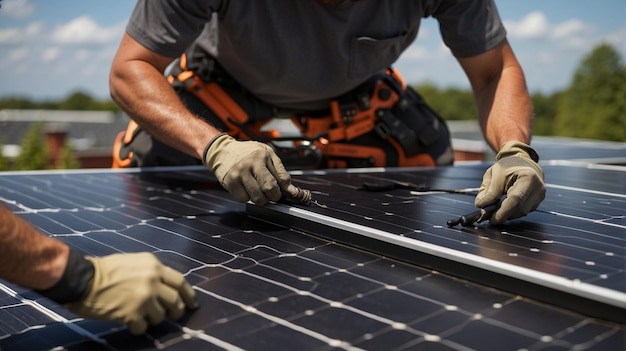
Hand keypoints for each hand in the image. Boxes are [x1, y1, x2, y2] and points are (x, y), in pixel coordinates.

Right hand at [66, 253, 197, 334]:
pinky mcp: (132, 313)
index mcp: (153, 265)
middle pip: (176, 300)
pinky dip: (138, 326)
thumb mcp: (133, 262)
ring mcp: (144, 297)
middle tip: (174, 315)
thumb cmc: (105, 271)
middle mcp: (152, 280)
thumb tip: (166, 287)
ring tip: (143, 315)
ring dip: (154, 318)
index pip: (180, 281)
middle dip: (177, 311)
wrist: (82, 280)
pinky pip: (144, 326)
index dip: (189, 294)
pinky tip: (130, 322)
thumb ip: (151, 272)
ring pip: (161, 315)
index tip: (192, 303)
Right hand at [203, 133, 293, 204]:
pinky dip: (247, 197)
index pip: (280, 178)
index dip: (284, 190)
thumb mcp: (267, 154)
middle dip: (273, 196)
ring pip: (257, 198)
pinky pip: (244, 199)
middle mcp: (250, 164)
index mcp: (262, 156)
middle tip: (271, 193)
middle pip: (269, 189)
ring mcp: (239, 174)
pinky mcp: (230, 182)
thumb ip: (280, 171)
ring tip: (257, 188)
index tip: (282, 192)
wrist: (222, 151)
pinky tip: (245, 188)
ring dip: (260, 198)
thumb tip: (292, 190)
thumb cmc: (248, 153)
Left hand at [475, 141, 545, 224]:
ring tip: (497, 207)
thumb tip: (481, 206)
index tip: (491, 219)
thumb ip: (488, 190)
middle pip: (519, 209)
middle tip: (489, 215)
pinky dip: (512, 211)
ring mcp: (539, 196)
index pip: (516, 199)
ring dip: (507, 213)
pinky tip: (505, 205)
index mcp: (527, 177)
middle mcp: (538, 188)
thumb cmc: (507, 167)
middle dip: (503, 214)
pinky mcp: (537, 202)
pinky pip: (523, 212)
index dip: (503, 212)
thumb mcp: (494, 174)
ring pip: (521, 213)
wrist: (521, 163)